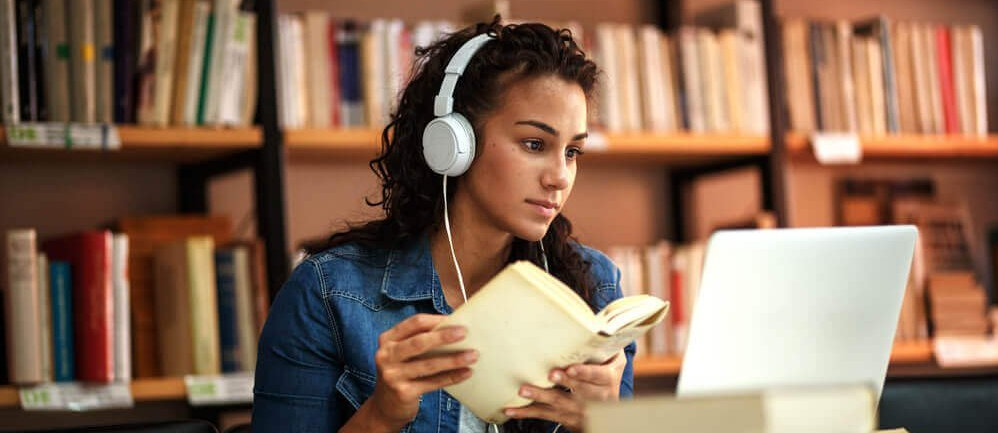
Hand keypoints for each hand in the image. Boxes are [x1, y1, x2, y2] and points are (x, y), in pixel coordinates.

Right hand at [366, 314, 477, 430]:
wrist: (385, 406)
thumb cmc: (401, 372)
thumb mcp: (402, 353)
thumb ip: (420, 340)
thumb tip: (454, 327)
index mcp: (388, 339)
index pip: (414, 323)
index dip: (436, 320)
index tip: (456, 319)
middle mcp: (386, 355)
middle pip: (419, 342)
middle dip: (443, 336)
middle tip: (464, 332)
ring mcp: (393, 375)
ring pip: (428, 364)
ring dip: (453, 359)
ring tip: (473, 355)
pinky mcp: (403, 392)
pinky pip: (432, 383)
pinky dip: (451, 377)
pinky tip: (466, 373)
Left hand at [503, 350, 626, 430]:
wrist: (610, 412)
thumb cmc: (607, 375)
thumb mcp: (615, 360)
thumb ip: (608, 344)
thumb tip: (601, 321)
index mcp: (608, 380)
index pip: (597, 376)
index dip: (584, 373)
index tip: (571, 369)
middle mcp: (596, 397)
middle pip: (578, 390)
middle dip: (563, 383)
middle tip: (550, 374)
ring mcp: (580, 410)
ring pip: (559, 404)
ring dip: (540, 397)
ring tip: (524, 390)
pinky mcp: (566, 418)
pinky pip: (545, 415)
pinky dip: (527, 413)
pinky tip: (512, 410)